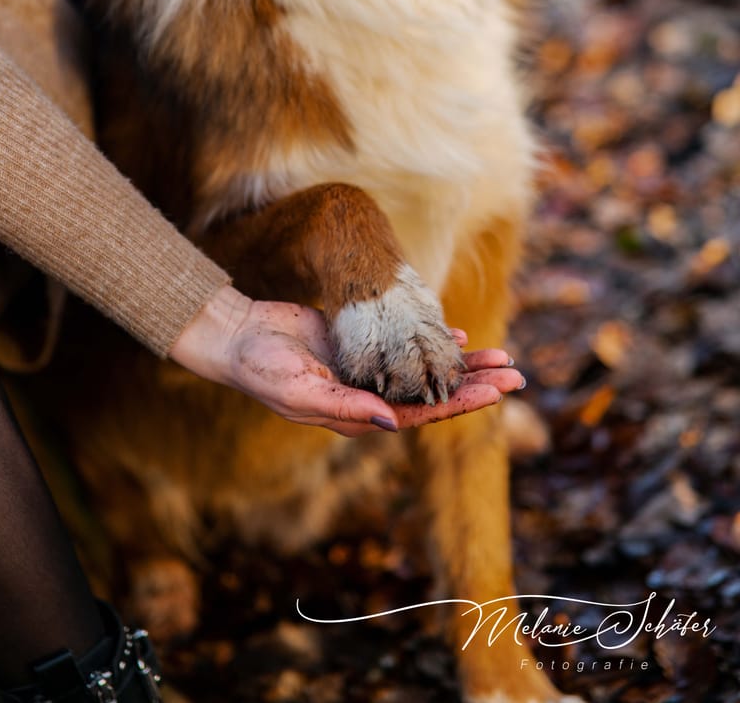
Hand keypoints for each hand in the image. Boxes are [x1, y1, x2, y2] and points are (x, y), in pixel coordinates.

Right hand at [169, 286, 524, 436]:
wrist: (239, 337)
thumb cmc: (264, 369)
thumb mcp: (301, 391)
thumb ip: (345, 408)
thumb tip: (393, 421)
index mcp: (360, 417)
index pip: (422, 414)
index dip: (460, 403)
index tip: (496, 391)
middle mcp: (370, 398)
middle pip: (435, 394)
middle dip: (476, 384)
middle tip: (517, 373)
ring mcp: (368, 372)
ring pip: (426, 371)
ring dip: (463, 366)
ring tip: (502, 357)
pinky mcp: (362, 346)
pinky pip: (406, 345)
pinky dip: (432, 341)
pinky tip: (459, 336)